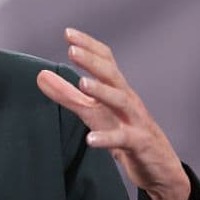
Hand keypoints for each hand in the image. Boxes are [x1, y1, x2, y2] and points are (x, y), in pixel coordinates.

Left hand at [36, 28, 189, 199]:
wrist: (158, 166)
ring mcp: (136, 121)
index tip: (68, 33)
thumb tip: (40, 75)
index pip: (106, 60)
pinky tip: (90, 139)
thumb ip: (67, 94)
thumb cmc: (123, 131)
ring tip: (82, 83)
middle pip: (112, 75)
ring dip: (102, 91)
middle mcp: (128, 100)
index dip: (89, 46)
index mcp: (117, 89)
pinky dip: (107, 138)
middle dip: (93, 62)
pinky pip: (124, 139)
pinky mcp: (139, 143)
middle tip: (72, 50)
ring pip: (121, 101)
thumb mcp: (93, 112)